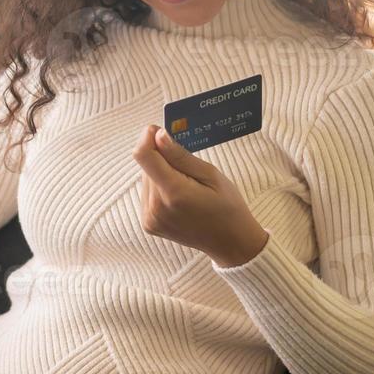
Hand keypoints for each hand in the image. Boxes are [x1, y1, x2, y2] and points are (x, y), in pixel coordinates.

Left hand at [132, 124, 268, 267]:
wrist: (230, 242)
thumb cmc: (227, 205)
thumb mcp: (211, 174)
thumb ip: (180, 156)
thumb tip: (158, 136)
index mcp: (174, 192)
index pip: (143, 155)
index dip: (147, 138)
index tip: (158, 131)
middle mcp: (156, 207)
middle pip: (146, 167)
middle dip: (162, 160)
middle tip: (188, 171)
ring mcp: (150, 218)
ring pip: (146, 180)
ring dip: (161, 176)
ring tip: (187, 188)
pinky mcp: (148, 224)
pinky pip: (147, 195)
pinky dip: (159, 190)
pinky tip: (179, 199)